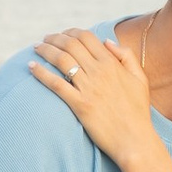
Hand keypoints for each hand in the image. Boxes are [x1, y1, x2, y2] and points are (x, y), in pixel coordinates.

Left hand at [30, 27, 156, 168]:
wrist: (134, 140)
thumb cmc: (138, 111)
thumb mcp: (140, 79)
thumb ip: (126, 56)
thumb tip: (106, 41)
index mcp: (112, 63)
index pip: (87, 37)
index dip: (71, 32)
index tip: (62, 34)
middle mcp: (99, 72)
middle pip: (71, 45)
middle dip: (55, 38)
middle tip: (45, 39)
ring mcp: (88, 88)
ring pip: (61, 60)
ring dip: (46, 50)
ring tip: (36, 48)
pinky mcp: (79, 104)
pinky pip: (56, 84)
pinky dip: (41, 73)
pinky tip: (31, 66)